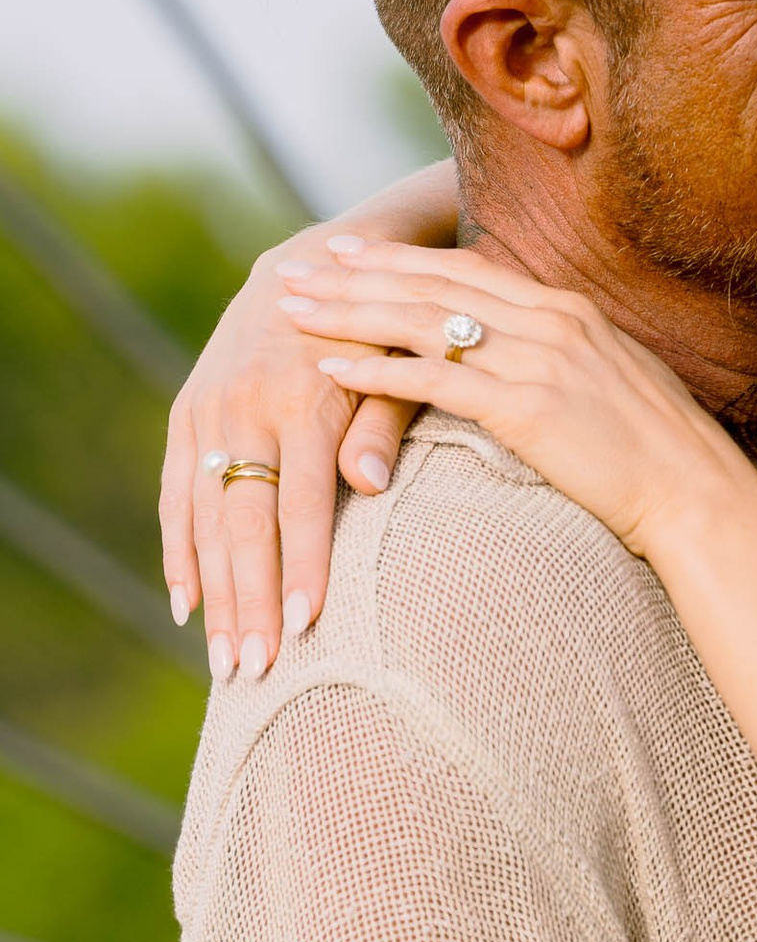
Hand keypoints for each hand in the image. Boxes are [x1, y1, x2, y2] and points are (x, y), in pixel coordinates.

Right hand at [160, 172, 457, 674]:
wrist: (311, 268)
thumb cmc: (378, 332)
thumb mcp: (396, 365)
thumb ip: (385, 423)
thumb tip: (373, 486)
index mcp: (301, 399)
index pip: (302, 502)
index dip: (303, 566)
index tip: (309, 628)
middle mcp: (244, 408)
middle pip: (242, 523)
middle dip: (249, 603)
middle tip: (257, 673)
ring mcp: (208, 414)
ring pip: (202, 520)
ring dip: (213, 597)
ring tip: (226, 663)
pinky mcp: (186, 417)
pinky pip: (175, 497)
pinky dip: (180, 555)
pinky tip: (189, 609)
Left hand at [274, 245, 735, 558]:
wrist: (697, 494)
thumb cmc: (660, 454)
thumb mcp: (612, 383)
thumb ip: (565, 357)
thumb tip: (533, 355)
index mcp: (568, 311)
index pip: (465, 269)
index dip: (400, 257)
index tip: (346, 250)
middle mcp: (550, 321)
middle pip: (432, 284)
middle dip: (356, 275)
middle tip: (295, 267)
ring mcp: (539, 361)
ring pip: (422, 322)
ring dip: (350, 313)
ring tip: (294, 311)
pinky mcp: (527, 409)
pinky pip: (436, 382)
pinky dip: (377, 374)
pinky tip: (330, 371)